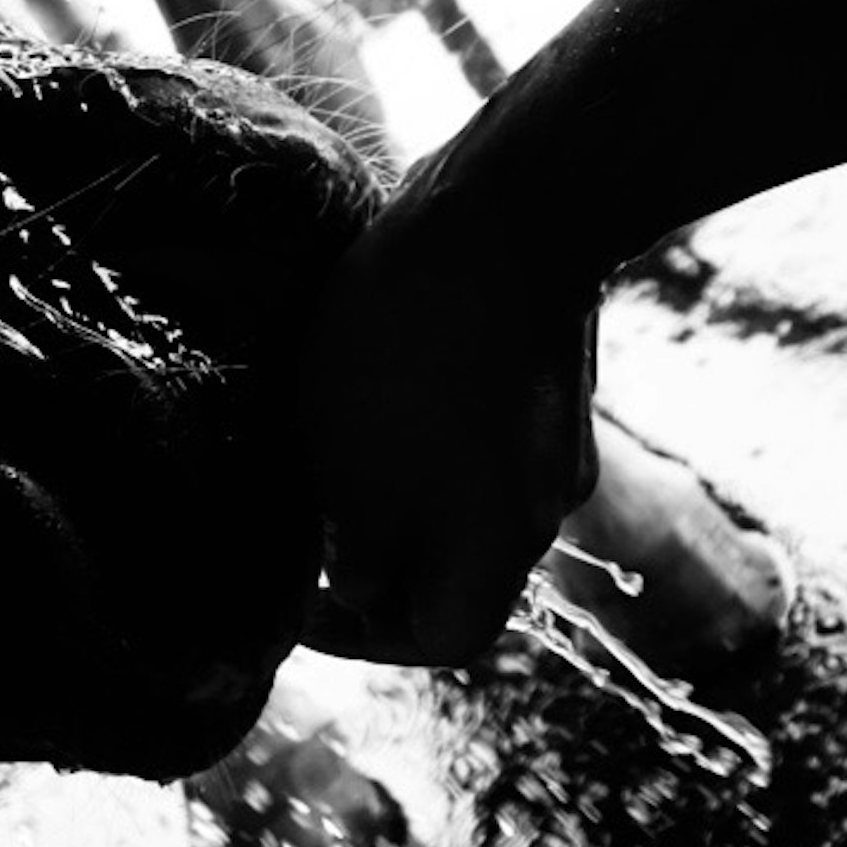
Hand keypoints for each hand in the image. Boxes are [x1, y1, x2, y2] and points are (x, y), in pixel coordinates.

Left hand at [296, 164, 602, 664]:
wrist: (513, 208)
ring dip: (388, 492)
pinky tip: (356, 388)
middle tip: (299, 528)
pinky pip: (467, 434)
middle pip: (453, 569)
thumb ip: (358, 546)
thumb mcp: (352, 460)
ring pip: (456, 496)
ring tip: (316, 452)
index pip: (443, 638)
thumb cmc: (417, 343)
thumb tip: (359, 592)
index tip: (299, 602)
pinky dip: (412, 435)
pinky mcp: (535, 372)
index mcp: (503, 542)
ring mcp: (547, 433)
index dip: (364, 639)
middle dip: (371, 560)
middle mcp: (542, 501)